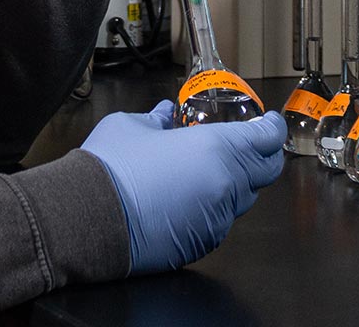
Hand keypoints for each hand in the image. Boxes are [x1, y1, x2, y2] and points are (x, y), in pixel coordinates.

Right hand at [78, 101, 286, 274]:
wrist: (87, 217)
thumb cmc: (110, 169)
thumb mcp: (132, 125)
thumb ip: (158, 119)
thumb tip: (165, 115)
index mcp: (216, 148)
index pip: (266, 137)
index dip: (271, 127)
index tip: (268, 123)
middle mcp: (226, 185)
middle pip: (266, 170)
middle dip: (262, 154)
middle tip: (248, 145)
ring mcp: (217, 218)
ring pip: (243, 198)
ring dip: (235, 182)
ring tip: (208, 171)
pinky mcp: (202, 243)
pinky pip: (220, 221)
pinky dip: (214, 207)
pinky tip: (188, 198)